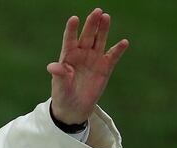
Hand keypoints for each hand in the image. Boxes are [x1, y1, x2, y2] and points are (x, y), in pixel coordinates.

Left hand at [47, 8, 128, 124]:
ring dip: (103, 29)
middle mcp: (81, 54)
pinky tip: (123, 42)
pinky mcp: (105, 67)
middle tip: (97, 11)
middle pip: (87, 36)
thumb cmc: (63, 95)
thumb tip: (52, 66)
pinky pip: (113, 56)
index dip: (72, 29)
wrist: (74, 108)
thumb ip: (59, 75)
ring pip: (99, 41)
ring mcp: (94, 59)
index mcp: (68, 56)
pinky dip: (118, 49)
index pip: (70, 39)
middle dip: (91, 24)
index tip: (74, 18)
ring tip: (106, 17)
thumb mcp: (60, 86)